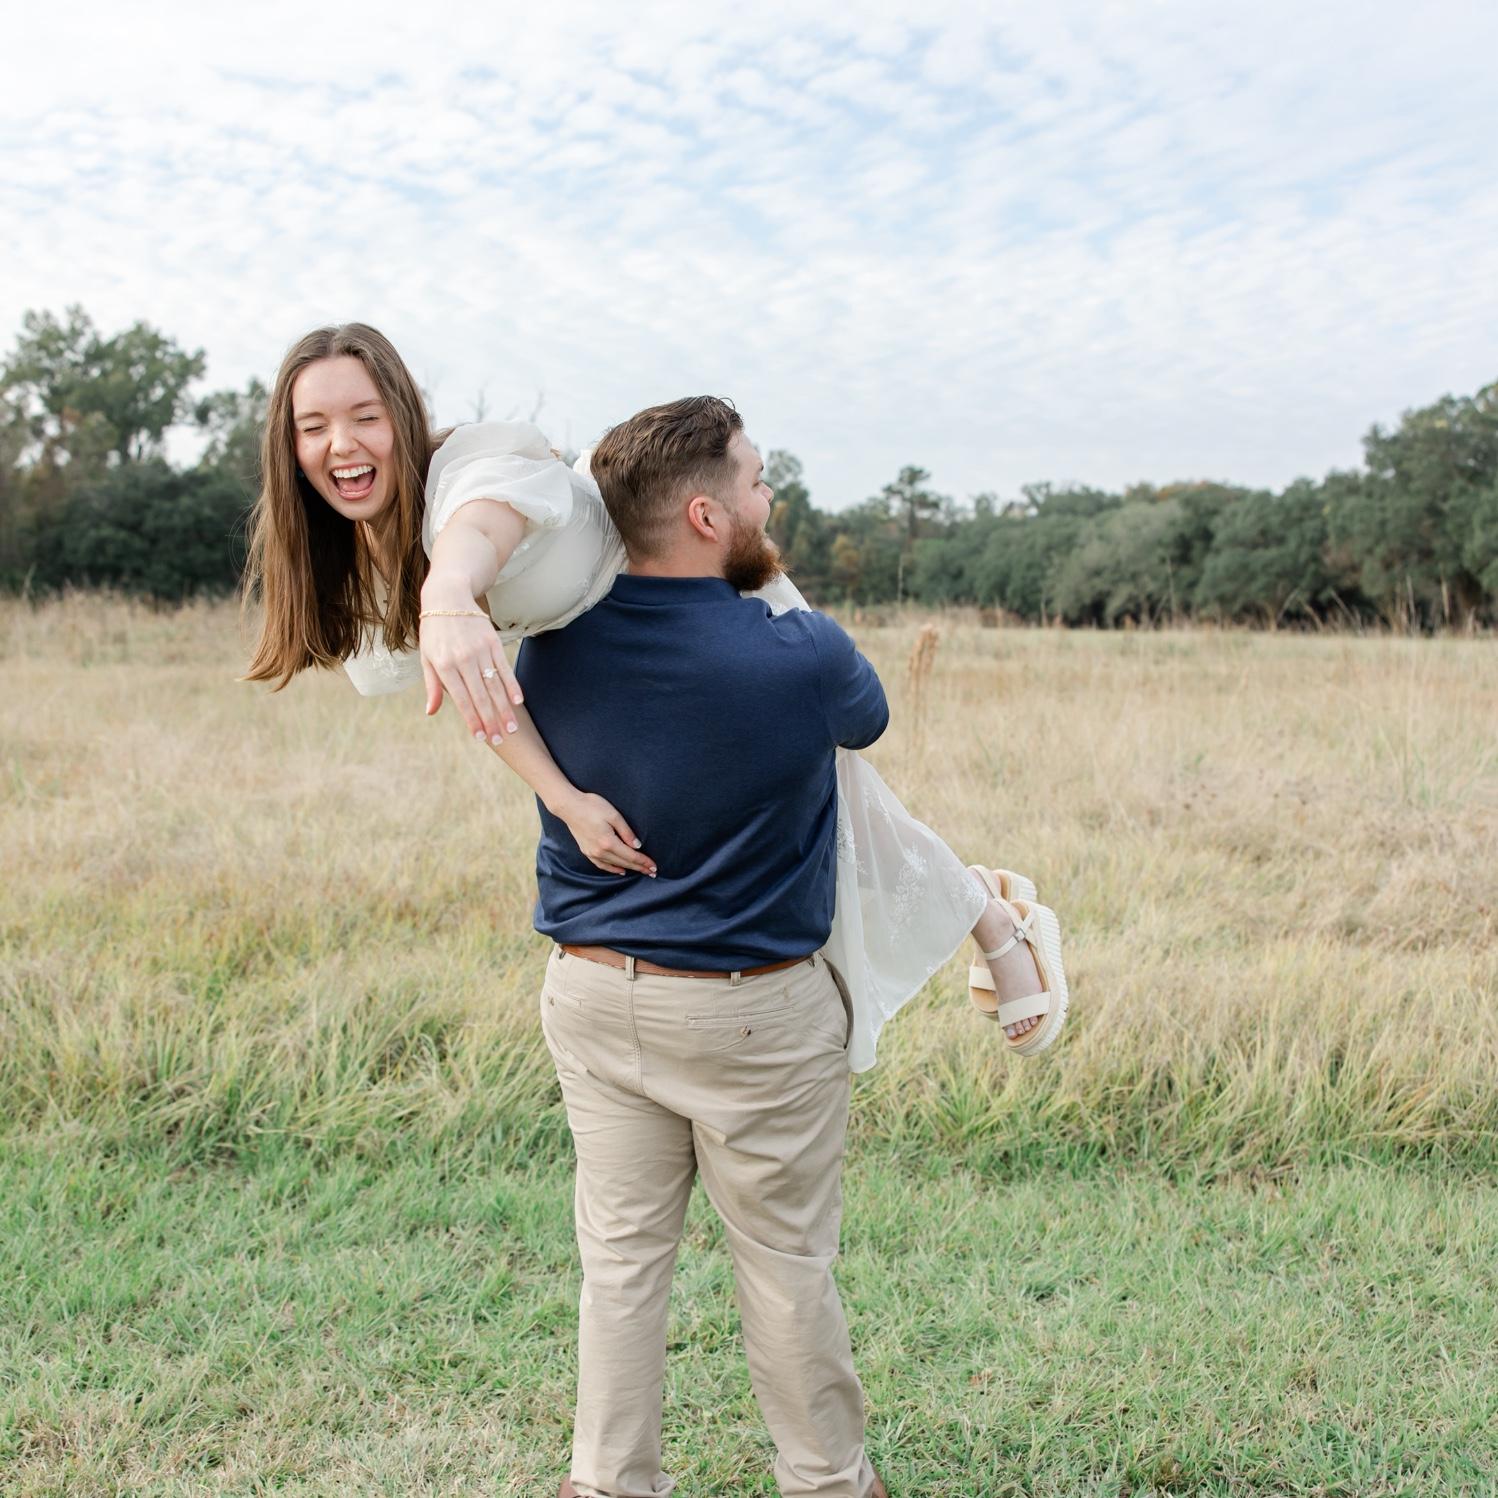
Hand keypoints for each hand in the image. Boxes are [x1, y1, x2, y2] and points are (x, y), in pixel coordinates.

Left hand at [419, 603, 520, 742]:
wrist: (448, 598)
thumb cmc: (434, 632)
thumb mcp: (427, 657)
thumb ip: (433, 685)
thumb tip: (431, 711)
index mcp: (444, 665)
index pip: (461, 700)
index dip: (472, 720)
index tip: (480, 737)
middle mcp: (463, 659)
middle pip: (481, 696)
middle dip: (491, 721)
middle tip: (500, 740)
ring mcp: (480, 651)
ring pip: (495, 686)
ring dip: (504, 709)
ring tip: (511, 728)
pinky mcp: (493, 643)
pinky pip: (505, 668)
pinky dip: (512, 686)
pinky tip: (518, 702)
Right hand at [555, 792, 656, 877]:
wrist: (569, 806)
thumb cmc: (592, 806)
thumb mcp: (614, 815)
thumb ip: (627, 832)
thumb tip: (637, 846)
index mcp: (608, 842)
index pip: (631, 856)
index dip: (644, 862)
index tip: (654, 866)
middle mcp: (600, 851)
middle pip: (625, 863)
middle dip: (640, 868)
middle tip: (652, 872)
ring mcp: (592, 853)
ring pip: (615, 865)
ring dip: (629, 869)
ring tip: (641, 871)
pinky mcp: (586, 851)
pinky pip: (602, 865)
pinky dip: (613, 869)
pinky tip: (620, 870)